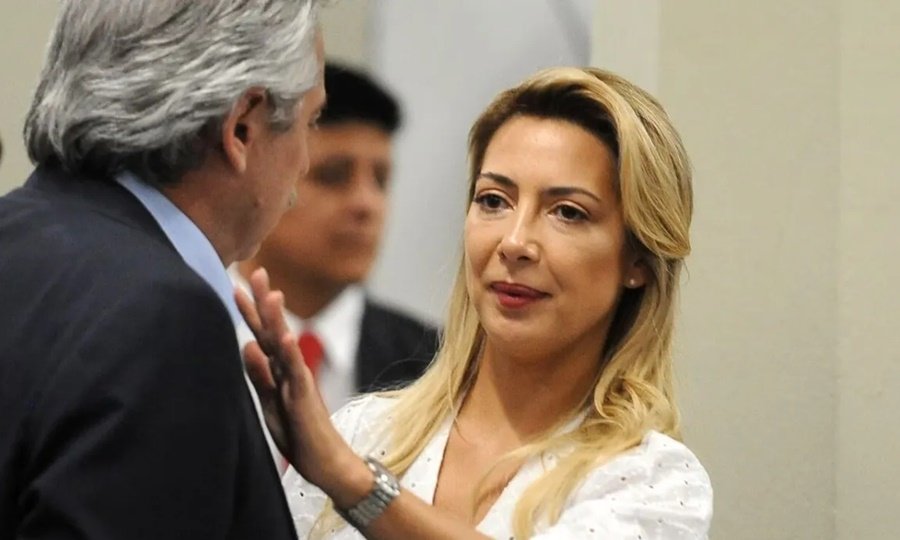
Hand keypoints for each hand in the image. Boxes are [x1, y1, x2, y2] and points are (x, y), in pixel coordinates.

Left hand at [235, 268, 364, 492]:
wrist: (324, 461)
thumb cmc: (298, 432)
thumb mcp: (269, 400)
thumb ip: (259, 374)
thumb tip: (246, 344)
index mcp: (278, 370)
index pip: (263, 334)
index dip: (252, 310)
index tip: (240, 283)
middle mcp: (289, 369)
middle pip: (274, 330)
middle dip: (264, 302)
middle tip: (256, 271)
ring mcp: (299, 380)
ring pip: (286, 345)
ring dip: (279, 320)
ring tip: (273, 295)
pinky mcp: (305, 397)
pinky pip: (297, 372)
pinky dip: (291, 354)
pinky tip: (286, 337)